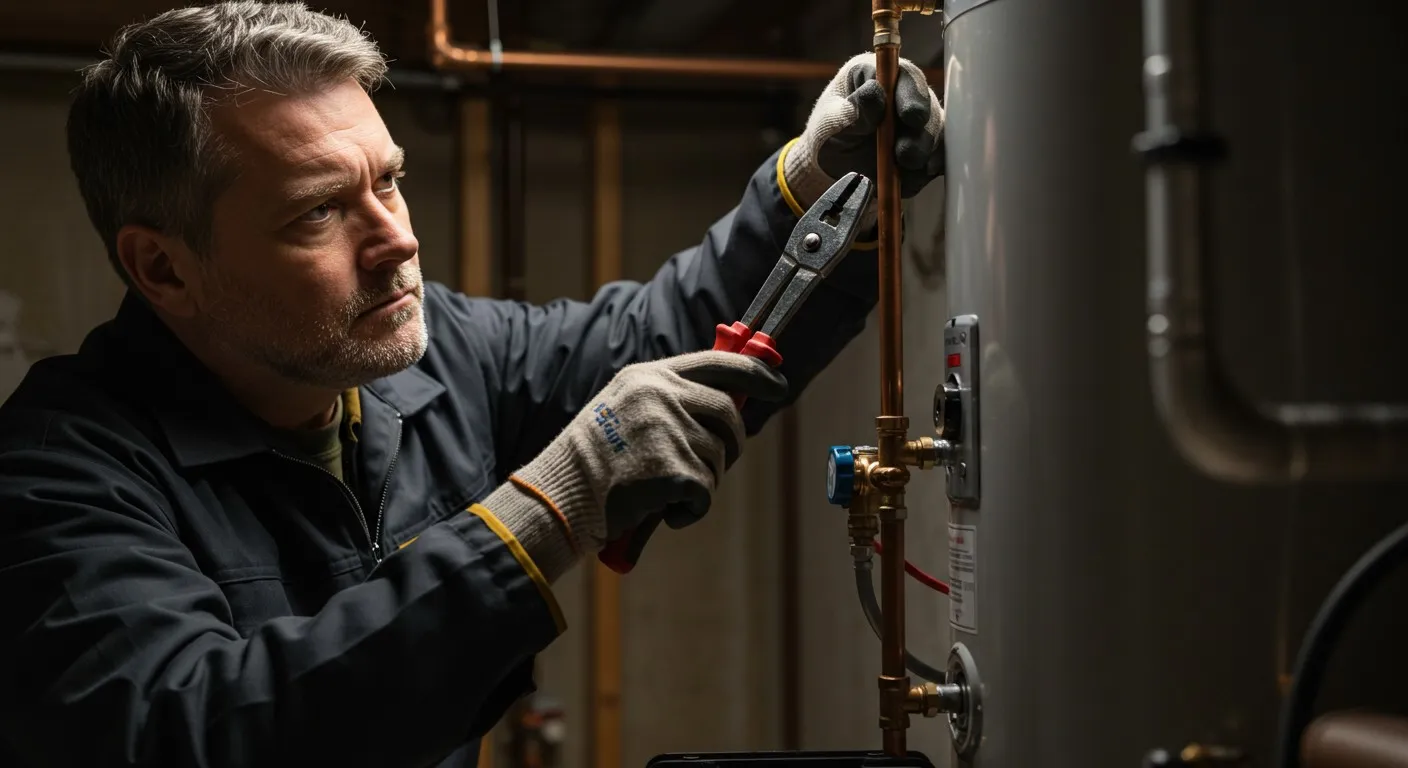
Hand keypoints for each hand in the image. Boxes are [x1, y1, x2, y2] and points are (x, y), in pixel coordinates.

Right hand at [488, 351, 787, 572]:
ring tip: (665, 491)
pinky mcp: (673, 469)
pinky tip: (661, 512)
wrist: (560, 496)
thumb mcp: (624, 408)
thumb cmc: (593, 461)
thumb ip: (669, 399)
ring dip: (703, 481)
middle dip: (734, 441)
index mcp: (649, 376)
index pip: (718, 362)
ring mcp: (668, 430)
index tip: (778, 386)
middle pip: (728, 412)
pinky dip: (690, 511)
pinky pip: (705, 493)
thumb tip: (729, 409)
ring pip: (719, 456)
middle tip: (722, 463)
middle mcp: (661, 395)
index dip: (755, 374)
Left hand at [783, 52, 944, 220]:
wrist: (833, 169)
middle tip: (906, 153)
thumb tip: (875, 92)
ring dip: (924, 152)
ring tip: (905, 168)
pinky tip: (913, 177)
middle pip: (926, 104)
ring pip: (936, 131)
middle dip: (920, 131)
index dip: (911, 95)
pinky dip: (927, 169)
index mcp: (877, 74)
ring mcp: (919, 120)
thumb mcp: (830, 122)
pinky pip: (938, 155)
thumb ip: (853, 109)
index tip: (910, 117)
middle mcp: (903, 92)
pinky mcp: (926, 145)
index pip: (903, 76)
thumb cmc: (828, 136)